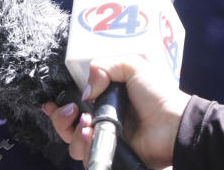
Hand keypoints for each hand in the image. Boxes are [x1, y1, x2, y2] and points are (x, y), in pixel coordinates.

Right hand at [42, 55, 189, 169]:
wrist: (173, 125)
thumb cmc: (157, 94)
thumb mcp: (132, 65)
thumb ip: (103, 66)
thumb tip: (85, 91)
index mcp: (105, 100)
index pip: (74, 104)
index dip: (58, 106)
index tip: (50, 104)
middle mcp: (102, 121)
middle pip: (67, 127)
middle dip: (61, 119)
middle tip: (73, 111)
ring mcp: (106, 141)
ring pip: (73, 144)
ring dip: (73, 133)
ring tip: (88, 124)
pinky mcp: (111, 157)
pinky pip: (87, 157)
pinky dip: (84, 147)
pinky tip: (92, 135)